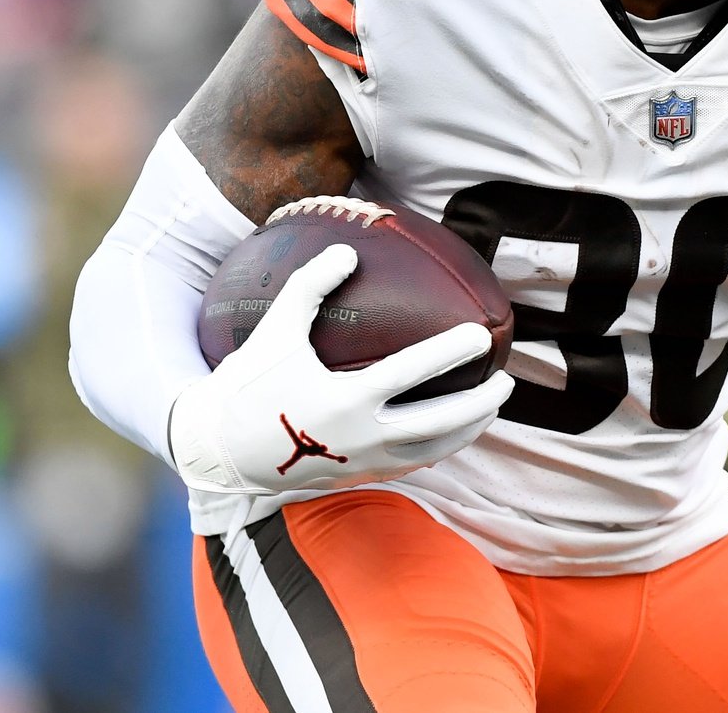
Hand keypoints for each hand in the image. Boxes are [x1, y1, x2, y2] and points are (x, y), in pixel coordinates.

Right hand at [170, 244, 513, 497]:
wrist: (220, 451)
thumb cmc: (248, 383)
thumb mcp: (275, 330)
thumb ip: (310, 286)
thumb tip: (347, 250)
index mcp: (343, 400)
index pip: (411, 376)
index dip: (449, 353)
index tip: (481, 334)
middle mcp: (360, 436)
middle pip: (437, 423)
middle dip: (479, 403)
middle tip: (507, 379)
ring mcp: (363, 462)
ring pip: (433, 450)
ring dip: (469, 429)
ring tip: (494, 405)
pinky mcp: (360, 476)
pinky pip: (414, 463)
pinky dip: (442, 447)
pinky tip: (458, 429)